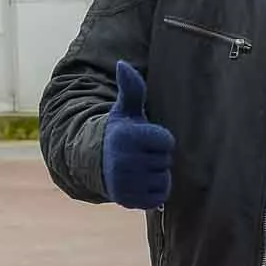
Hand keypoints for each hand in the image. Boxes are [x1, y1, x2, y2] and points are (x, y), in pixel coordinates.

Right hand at [101, 62, 174, 210]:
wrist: (98, 163)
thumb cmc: (120, 133)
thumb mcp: (125, 110)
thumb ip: (131, 88)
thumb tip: (123, 64)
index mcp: (126, 137)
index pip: (166, 141)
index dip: (160, 139)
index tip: (145, 137)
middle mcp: (123, 161)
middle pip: (165, 160)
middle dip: (157, 156)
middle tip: (140, 153)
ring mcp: (126, 184)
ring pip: (163, 178)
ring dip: (156, 173)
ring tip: (139, 166)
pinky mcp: (130, 201)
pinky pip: (159, 196)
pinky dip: (155, 190)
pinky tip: (141, 181)